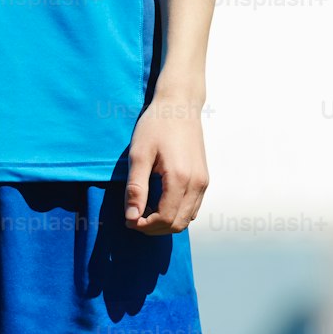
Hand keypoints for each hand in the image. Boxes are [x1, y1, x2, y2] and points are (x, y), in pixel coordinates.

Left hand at [124, 90, 208, 233]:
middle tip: (134, 218)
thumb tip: (131, 217)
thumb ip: (136, 189)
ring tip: (144, 211)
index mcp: (180, 178)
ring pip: (187, 219)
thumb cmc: (156, 126)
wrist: (180, 106)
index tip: (128, 220)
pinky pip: (192, 207)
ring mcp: (203, 182)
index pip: (165, 219)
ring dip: (165, 222)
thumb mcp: (138, 155)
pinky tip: (159, 203)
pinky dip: (176, 213)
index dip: (144, 226)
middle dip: (154, 228)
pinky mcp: (204, 179)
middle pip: (178, 224)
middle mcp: (197, 183)